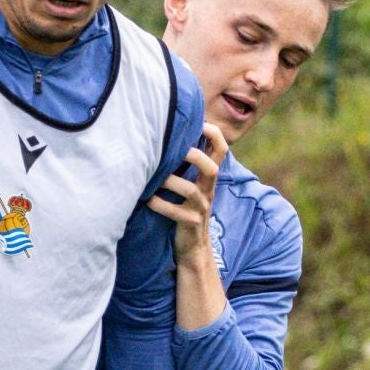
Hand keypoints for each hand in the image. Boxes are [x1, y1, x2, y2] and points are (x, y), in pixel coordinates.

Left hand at [148, 122, 226, 259]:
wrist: (193, 246)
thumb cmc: (186, 209)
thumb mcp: (192, 185)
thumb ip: (188, 166)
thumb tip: (172, 136)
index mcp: (207, 179)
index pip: (221, 151)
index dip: (214, 135)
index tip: (201, 123)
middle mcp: (207, 191)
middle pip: (211, 168)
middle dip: (195, 156)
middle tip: (177, 150)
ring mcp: (199, 208)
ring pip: (190, 190)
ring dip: (171, 181)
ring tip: (155, 179)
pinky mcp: (188, 223)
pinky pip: (175, 212)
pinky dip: (160, 204)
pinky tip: (148, 200)